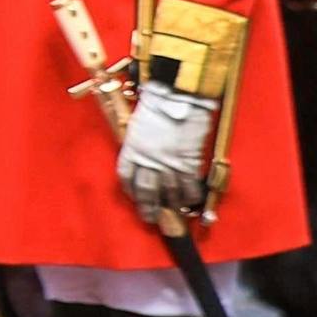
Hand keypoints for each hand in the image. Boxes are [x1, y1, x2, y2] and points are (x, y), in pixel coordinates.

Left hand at [118, 81, 216, 225]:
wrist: (178, 98)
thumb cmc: (157, 106)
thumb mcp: (139, 125)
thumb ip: (140, 143)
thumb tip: (146, 155)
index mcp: (132, 150)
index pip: (126, 177)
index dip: (129, 190)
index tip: (134, 196)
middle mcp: (148, 161)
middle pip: (146, 191)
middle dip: (148, 207)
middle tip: (150, 218)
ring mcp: (168, 164)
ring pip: (168, 193)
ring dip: (170, 205)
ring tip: (171, 214)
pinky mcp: (188, 163)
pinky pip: (189, 186)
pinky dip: (190, 196)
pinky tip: (190, 201)